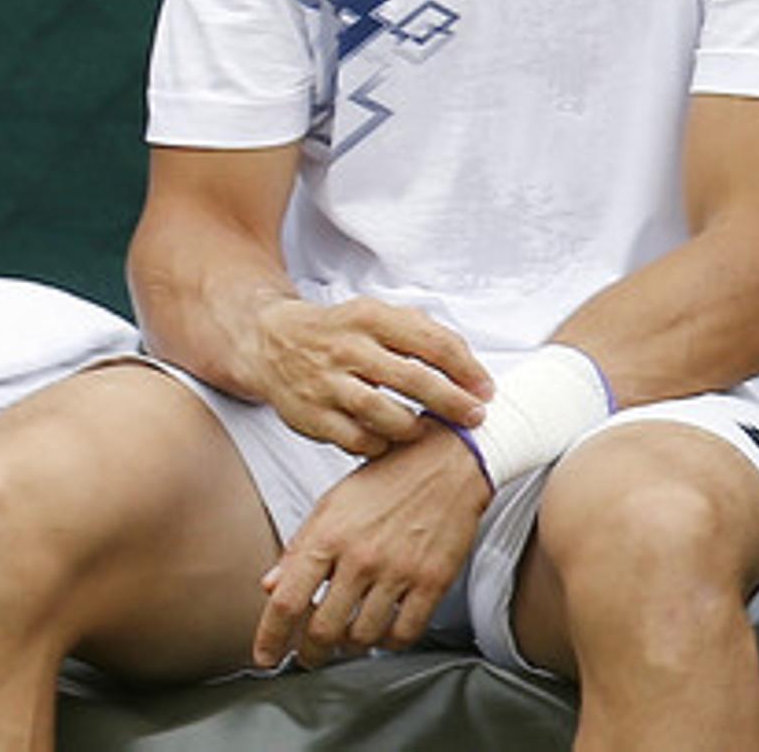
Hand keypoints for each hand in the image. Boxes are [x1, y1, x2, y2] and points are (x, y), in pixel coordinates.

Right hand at [252, 295, 492, 455]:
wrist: (273, 341)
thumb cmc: (339, 331)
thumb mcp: (376, 314)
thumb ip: (421, 330)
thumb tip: (466, 361)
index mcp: (371, 317)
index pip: (431, 342)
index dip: (466, 368)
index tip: (485, 388)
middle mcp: (349, 347)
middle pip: (413, 379)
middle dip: (452, 402)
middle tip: (475, 417)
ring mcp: (327, 383)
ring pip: (383, 413)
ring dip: (415, 427)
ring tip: (428, 430)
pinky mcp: (311, 415)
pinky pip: (357, 439)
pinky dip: (380, 445)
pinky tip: (390, 441)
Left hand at [253, 420, 490, 669]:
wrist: (447, 461)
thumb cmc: (388, 477)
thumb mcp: (334, 502)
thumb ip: (300, 546)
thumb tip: (270, 585)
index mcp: (330, 533)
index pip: (288, 600)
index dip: (271, 637)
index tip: (266, 656)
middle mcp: (361, 556)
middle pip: (323, 630)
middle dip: (310, 653)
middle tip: (309, 656)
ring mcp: (398, 570)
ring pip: (362, 638)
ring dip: (350, 646)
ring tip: (348, 637)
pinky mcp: (432, 581)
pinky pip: (404, 634)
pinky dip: (389, 641)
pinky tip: (384, 628)